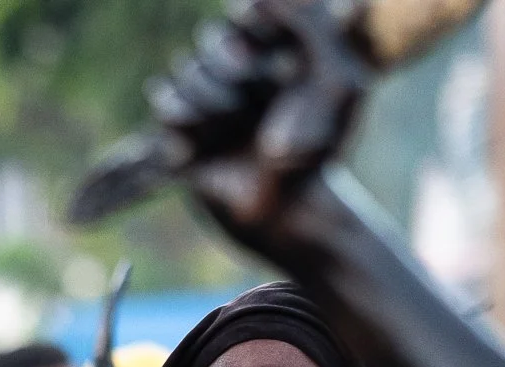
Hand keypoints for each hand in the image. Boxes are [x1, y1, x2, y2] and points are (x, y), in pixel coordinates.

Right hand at [152, 0, 371, 238]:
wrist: (287, 210)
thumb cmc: (321, 149)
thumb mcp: (337, 79)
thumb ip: (312, 26)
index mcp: (275, 55)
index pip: (246, 13)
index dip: (249, 22)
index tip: (264, 38)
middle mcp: (240, 76)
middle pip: (209, 37)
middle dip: (226, 60)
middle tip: (249, 86)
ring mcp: (209, 105)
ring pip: (184, 69)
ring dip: (210, 97)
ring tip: (232, 124)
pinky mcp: (183, 136)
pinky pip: (167, 106)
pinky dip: (186, 119)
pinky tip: (203, 139)